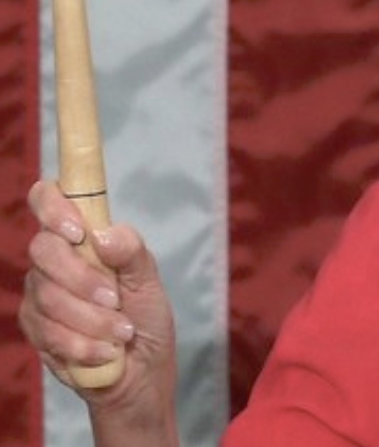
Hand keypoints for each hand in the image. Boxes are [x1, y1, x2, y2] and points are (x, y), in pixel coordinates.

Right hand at [20, 180, 178, 443]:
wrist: (140, 373)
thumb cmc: (145, 317)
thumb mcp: (149, 280)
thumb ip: (131, 251)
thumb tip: (102, 234)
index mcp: (83, 237)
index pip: (47, 199)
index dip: (53, 207)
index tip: (77, 232)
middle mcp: (54, 260)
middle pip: (43, 249)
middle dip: (82, 279)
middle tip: (115, 299)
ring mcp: (39, 295)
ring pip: (48, 296)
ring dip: (92, 319)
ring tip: (122, 332)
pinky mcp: (36, 331)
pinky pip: (48, 332)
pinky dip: (83, 344)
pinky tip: (106, 351)